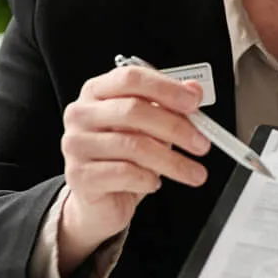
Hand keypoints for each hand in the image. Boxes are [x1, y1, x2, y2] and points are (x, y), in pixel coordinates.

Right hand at [59, 65, 210, 271]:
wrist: (99, 200)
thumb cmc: (121, 157)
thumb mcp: (148, 127)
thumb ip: (169, 105)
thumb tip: (194, 90)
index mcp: (97, 91)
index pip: (131, 78)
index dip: (166, 88)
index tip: (193, 103)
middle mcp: (82, 113)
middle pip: (133, 111)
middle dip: (175, 127)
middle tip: (201, 143)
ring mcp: (76, 144)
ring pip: (133, 145)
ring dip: (171, 161)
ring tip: (191, 172)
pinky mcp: (79, 175)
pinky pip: (123, 173)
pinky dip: (148, 179)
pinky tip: (155, 182)